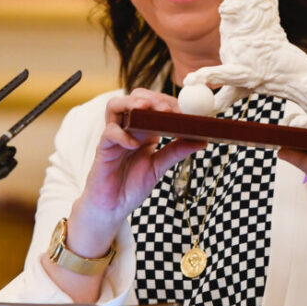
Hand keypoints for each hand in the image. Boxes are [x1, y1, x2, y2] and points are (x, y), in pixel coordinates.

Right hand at [66, 88, 204, 257]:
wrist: (113, 207)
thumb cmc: (132, 186)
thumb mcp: (159, 167)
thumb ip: (176, 151)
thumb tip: (202, 140)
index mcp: (144, 130)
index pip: (155, 105)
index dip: (169, 103)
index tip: (185, 111)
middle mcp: (129, 129)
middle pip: (136, 98)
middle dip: (153, 99)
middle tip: (168, 109)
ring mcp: (115, 136)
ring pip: (115, 105)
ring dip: (131, 103)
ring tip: (146, 109)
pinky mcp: (104, 148)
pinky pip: (109, 132)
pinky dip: (121, 134)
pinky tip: (134, 143)